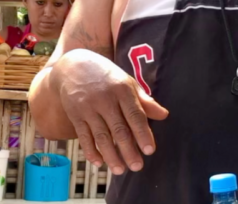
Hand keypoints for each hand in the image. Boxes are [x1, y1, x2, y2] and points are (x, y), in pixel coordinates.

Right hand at [50, 48, 167, 174]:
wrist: (73, 66)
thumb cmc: (106, 76)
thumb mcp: (126, 82)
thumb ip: (144, 100)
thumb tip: (164, 115)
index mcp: (122, 90)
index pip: (135, 115)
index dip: (143, 133)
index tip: (149, 150)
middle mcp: (105, 99)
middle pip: (118, 129)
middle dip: (128, 150)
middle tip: (137, 167)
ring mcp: (88, 108)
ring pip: (101, 136)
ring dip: (110, 155)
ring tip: (120, 170)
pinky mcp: (75, 115)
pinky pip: (83, 136)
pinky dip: (91, 151)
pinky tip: (98, 163)